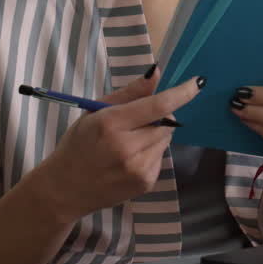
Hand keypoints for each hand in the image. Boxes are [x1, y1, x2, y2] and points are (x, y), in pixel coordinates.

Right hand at [33, 66, 201, 225]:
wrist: (64, 190)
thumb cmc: (78, 145)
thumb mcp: (95, 112)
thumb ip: (129, 93)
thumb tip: (157, 73)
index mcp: (111, 124)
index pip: (157, 106)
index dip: (181, 93)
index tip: (198, 83)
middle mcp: (127, 148)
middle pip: (166, 123)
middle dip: (159, 117)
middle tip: (136, 122)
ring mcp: (138, 169)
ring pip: (165, 139)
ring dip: (154, 135)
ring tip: (128, 143)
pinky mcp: (145, 183)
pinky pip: (160, 157)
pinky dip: (150, 153)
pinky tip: (128, 160)